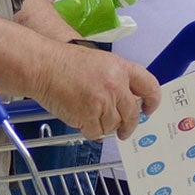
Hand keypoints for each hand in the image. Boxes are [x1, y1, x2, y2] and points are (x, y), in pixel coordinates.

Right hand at [36, 44, 160, 140]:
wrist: (42, 66)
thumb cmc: (64, 62)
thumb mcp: (98, 62)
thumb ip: (115, 79)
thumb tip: (125, 102)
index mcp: (121, 68)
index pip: (149, 86)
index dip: (152, 101)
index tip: (148, 110)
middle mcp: (116, 85)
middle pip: (131, 114)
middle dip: (128, 125)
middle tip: (123, 131)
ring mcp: (103, 102)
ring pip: (113, 125)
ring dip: (103, 125)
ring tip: (89, 116)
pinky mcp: (89, 116)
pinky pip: (96, 132)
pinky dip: (89, 130)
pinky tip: (80, 121)